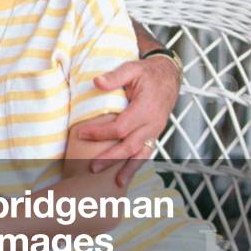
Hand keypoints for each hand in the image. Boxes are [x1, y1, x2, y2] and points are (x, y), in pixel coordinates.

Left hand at [78, 57, 178, 186]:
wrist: (168, 76)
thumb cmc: (147, 73)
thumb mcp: (132, 68)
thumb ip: (115, 77)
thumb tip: (97, 82)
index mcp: (145, 109)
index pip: (120, 127)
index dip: (100, 133)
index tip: (81, 133)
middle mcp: (152, 123)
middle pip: (130, 146)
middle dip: (110, 158)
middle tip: (92, 167)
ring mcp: (155, 131)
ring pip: (141, 154)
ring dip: (128, 169)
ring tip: (116, 182)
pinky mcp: (154, 134)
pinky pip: (146, 152)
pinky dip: (136, 164)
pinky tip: (126, 174)